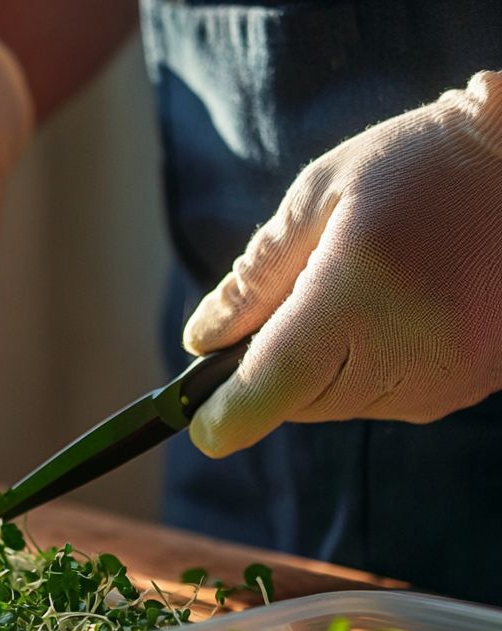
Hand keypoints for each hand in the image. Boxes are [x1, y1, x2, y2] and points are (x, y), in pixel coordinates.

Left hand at [184, 71, 501, 457]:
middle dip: (275, 369)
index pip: (268, 390)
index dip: (223, 415)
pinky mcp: (475, 382)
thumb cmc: (419, 163)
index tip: (197, 426)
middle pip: (298, 403)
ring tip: (361, 290)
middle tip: (299, 298)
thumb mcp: (319, 197)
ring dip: (326, 369)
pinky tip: (397, 308)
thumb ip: (254, 277)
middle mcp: (405, 351)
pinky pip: (393, 399)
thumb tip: (201, 342)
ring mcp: (447, 376)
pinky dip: (373, 368)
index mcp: (356, 297)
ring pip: (343, 404)